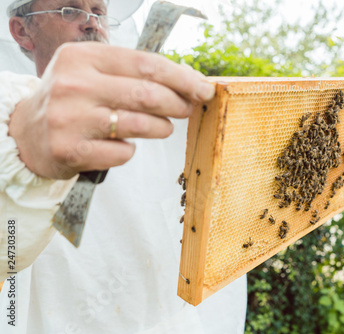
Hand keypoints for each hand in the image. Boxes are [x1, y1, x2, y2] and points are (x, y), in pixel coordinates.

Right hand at [8, 42, 214, 178]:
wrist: (27, 132)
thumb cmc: (73, 99)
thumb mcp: (94, 72)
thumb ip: (135, 73)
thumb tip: (189, 80)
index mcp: (83, 57)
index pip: (146, 63)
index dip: (182, 78)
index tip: (204, 88)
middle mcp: (74, 84)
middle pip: (147, 94)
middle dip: (178, 104)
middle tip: (187, 109)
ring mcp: (70, 118)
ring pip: (140, 124)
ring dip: (162, 128)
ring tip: (163, 127)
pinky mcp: (70, 149)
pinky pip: (123, 152)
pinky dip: (130, 150)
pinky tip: (122, 145)